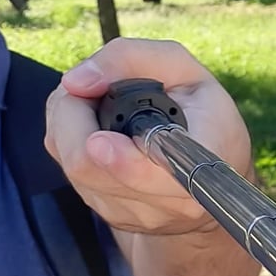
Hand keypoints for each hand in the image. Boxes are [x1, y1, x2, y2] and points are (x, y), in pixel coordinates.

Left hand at [45, 37, 252, 235]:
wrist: (206, 173)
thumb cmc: (197, 110)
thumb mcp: (177, 65)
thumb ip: (128, 59)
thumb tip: (75, 82)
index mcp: (200, 161)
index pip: (154, 172)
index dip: (123, 161)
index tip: (99, 143)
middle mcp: (170, 202)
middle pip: (87, 164)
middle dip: (76, 114)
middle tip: (93, 90)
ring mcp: (137, 216)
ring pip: (71, 165)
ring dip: (70, 125)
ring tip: (97, 107)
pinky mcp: (110, 217)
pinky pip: (69, 172)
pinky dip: (71, 142)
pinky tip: (94, 129)